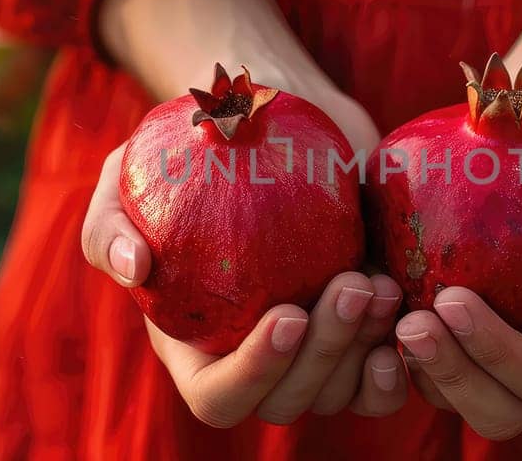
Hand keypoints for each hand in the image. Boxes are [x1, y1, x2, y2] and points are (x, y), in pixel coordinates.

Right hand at [81, 132, 402, 425]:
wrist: (269, 120)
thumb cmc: (188, 154)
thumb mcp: (128, 175)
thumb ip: (110, 224)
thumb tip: (135, 268)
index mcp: (195, 345)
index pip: (218, 396)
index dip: (252, 374)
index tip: (285, 314)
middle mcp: (257, 361)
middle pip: (289, 401)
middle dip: (325, 353)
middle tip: (354, 284)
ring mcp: (314, 351)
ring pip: (342, 393)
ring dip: (366, 351)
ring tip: (382, 285)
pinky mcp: (362, 329)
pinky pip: (384, 380)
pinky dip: (404, 364)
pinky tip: (412, 318)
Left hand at [395, 79, 521, 439]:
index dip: (503, 355)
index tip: (452, 297)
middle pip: (510, 407)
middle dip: (457, 378)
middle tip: (408, 323)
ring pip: (470, 401)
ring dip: (427, 375)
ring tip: (390, 320)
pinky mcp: (483, 333)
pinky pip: (442, 368)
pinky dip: (407, 356)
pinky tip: (376, 308)